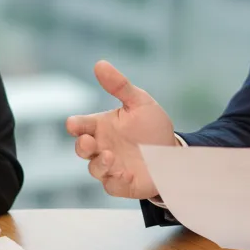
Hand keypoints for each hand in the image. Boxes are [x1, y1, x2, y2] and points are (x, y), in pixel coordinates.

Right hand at [67, 60, 175, 199]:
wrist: (175, 153)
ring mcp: (110, 166)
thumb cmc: (153, 127)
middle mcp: (102, 146)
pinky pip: (110, 185)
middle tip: (89, 141)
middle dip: (81, 145)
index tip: (74, 124)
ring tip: (111, 156)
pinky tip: (125, 173)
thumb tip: (100, 64)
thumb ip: (120, 85)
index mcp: (102, 126)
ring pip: (94, 168)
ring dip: (99, 163)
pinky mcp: (121, 183)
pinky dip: (114, 180)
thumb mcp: (140, 102)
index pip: (80, 125)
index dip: (75, 125)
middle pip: (81, 148)